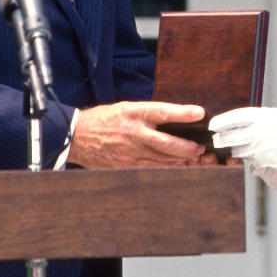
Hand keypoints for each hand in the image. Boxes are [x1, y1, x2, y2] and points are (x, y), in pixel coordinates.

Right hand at [67, 101, 204, 168]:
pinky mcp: (125, 166)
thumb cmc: (104, 119)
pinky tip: (175, 165)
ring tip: (191, 156)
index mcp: (133, 113)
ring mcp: (129, 152)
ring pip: (162, 159)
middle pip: (167, 143)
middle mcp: (133, 132)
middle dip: (187, 147)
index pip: (162, 112)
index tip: (199, 113)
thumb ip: (148, 114)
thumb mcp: (126, 108)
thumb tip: (174, 118)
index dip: (183, 113)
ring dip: (180, 159)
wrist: (77, 136)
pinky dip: (166, 167)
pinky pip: (151, 169)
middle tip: (199, 147)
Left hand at [208, 107, 276, 179]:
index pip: (233, 118)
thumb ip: (257, 118)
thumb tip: (239, 120)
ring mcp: (259, 148)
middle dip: (220, 139)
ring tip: (240, 146)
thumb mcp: (276, 116)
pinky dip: (249, 158)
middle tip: (216, 139)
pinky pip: (249, 161)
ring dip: (235, 149)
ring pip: (237, 150)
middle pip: (229, 137)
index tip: (212, 125)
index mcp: (261, 117)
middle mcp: (257, 132)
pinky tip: (256, 154)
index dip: (220, 122)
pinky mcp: (262, 162)